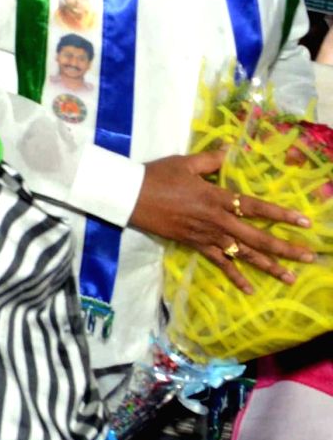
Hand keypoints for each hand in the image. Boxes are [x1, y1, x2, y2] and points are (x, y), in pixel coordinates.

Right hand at [130, 151, 314, 293]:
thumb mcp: (184, 163)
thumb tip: (230, 151)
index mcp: (216, 197)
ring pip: (242, 253)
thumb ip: (210, 160)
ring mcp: (205, 235)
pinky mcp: (193, 244)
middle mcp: (216, 219)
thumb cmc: (156, 176)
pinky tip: (249, 288)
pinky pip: (218, 262)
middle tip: (309, 257)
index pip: (256, 207)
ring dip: (267, 265)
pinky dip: (234, 276)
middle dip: (284, 248)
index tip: (304, 222)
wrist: (129, 196)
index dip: (281, 215)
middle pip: (256, 236)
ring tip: (289, 277)